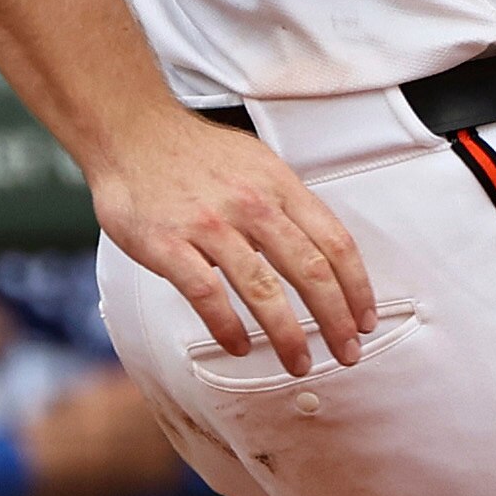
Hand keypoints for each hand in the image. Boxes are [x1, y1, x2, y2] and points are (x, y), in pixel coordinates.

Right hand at [88, 105, 377, 372]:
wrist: (132, 133)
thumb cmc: (194, 152)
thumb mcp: (258, 164)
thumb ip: (287, 205)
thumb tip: (319, 247)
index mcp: (279, 186)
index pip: (335, 242)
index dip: (357, 287)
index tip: (364, 317)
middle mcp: (252, 205)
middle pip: (310, 270)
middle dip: (335, 319)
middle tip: (346, 351)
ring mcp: (210, 225)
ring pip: (263, 289)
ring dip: (287, 334)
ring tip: (298, 362)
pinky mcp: (169, 244)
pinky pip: (206, 293)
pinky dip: (227, 326)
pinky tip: (239, 345)